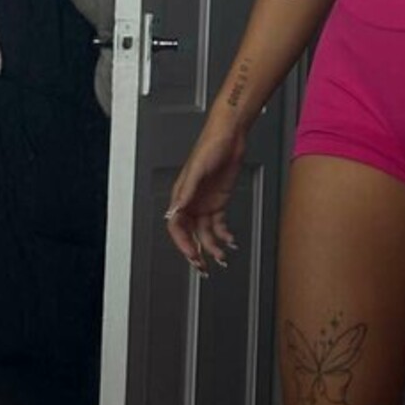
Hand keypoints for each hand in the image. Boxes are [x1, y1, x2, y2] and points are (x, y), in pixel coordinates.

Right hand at [164, 125, 245, 275]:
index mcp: (182, 196)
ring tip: (221, 259)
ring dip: (212, 247)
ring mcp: (205, 203)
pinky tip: (230, 241)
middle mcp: (192, 202)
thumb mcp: (197, 170)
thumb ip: (186, 191)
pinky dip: (224, 235)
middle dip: (196, 251)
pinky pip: (219, 224)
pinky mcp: (219, 201)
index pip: (177, 226)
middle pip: (190, 234)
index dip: (183, 243)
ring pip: (205, 232)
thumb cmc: (210, 147)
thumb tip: (175, 210)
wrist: (230, 137)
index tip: (192, 255)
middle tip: (203, 267)